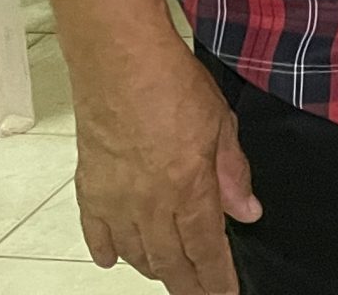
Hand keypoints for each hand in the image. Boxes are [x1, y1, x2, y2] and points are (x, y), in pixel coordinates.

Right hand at [72, 45, 260, 293]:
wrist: (120, 64)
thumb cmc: (173, 85)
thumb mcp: (221, 125)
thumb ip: (233, 174)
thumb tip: (248, 212)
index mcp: (189, 189)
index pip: (207, 248)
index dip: (217, 278)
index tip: (225, 293)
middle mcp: (150, 204)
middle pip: (169, 261)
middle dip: (188, 283)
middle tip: (201, 293)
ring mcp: (116, 200)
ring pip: (136, 252)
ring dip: (154, 267)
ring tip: (169, 272)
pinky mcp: (89, 189)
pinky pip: (96, 234)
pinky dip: (107, 250)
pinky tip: (116, 260)